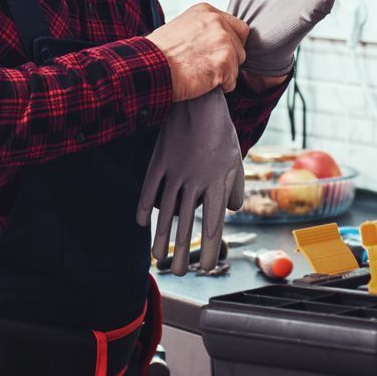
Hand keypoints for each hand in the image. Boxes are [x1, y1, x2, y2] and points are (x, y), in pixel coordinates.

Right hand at [136, 90, 243, 274]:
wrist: (199, 101)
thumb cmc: (220, 133)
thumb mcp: (235, 160)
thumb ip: (235, 188)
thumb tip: (232, 211)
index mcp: (217, 183)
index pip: (213, 225)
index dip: (210, 248)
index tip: (206, 267)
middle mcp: (195, 182)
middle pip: (186, 225)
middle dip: (182, 253)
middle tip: (177, 273)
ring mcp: (175, 173)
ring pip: (166, 213)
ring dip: (161, 239)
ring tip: (158, 258)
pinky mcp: (159, 162)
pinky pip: (149, 190)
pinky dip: (144, 207)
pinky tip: (141, 224)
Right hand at [146, 4, 248, 101]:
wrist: (150, 67)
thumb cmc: (159, 52)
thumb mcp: (181, 27)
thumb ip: (203, 29)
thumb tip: (215, 41)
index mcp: (207, 12)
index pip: (238, 27)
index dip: (231, 43)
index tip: (219, 53)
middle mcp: (217, 22)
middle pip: (240, 46)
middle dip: (229, 59)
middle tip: (208, 67)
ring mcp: (223, 41)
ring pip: (237, 64)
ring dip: (224, 74)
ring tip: (202, 75)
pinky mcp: (224, 61)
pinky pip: (232, 80)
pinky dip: (221, 86)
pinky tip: (203, 83)